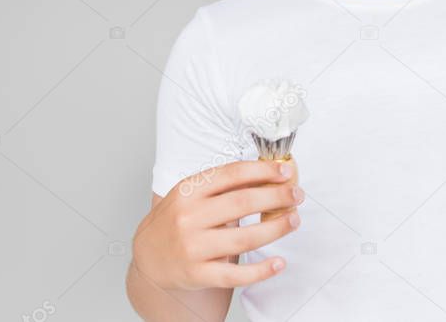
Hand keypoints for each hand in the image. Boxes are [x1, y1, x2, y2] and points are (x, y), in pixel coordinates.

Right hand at [132, 160, 303, 290]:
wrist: (148, 256)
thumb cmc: (177, 220)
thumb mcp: (192, 194)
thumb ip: (224, 185)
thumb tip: (269, 174)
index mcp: (188, 191)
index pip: (232, 174)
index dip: (263, 171)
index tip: (285, 172)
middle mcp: (188, 217)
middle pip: (242, 203)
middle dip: (277, 197)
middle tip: (296, 195)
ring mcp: (192, 247)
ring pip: (244, 238)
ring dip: (276, 228)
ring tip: (294, 220)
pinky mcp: (198, 274)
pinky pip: (235, 274)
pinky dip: (261, 270)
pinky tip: (278, 262)